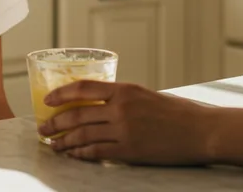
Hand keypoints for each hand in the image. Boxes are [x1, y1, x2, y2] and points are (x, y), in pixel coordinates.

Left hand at [37, 80, 216, 164]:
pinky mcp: (131, 151)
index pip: (83, 88)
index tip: (47, 100)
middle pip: (78, 113)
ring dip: (64, 140)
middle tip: (42, 127)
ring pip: (84, 134)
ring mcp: (125, 130)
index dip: (61, 94)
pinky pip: (98, 152)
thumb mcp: (145, 95)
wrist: (200, 130)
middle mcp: (121, 108)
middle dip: (56, 122)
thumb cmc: (176, 111)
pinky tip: (73, 155)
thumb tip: (99, 105)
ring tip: (53, 144)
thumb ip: (121, 99)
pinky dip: (81, 153)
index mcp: (124, 89)